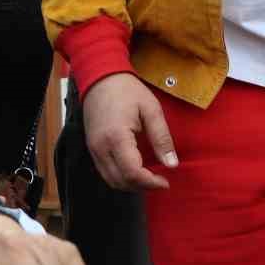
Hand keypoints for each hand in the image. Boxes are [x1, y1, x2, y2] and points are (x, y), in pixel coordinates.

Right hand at [81, 73, 177, 189]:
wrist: (100, 78)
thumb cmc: (127, 91)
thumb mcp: (151, 110)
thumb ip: (162, 138)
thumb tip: (172, 164)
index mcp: (117, 137)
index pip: (133, 172)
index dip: (150, 182)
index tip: (166, 181)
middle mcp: (101, 147)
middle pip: (121, 181)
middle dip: (142, 186)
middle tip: (160, 181)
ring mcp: (94, 149)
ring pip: (111, 181)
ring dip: (131, 185)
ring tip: (149, 178)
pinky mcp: (92, 148)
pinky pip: (105, 172)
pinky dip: (121, 177)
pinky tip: (135, 171)